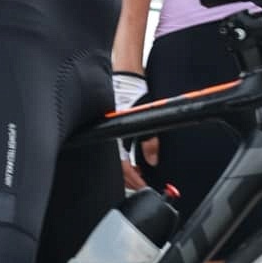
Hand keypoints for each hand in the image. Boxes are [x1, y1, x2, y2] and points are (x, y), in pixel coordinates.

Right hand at [112, 70, 148, 186]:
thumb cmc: (134, 92)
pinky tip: (133, 162)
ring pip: (116, 162)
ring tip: (140, 175)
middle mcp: (109, 137)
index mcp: (115, 135)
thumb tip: (152, 160)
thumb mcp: (148, 116)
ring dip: (128, 171)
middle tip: (143, 184)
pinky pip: (116, 154)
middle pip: (118, 168)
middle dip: (131, 179)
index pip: (123, 166)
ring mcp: (109, 134)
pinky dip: (124, 162)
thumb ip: (151, 140)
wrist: (125, 77)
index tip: (144, 185)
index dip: (134, 179)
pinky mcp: (111, 131)